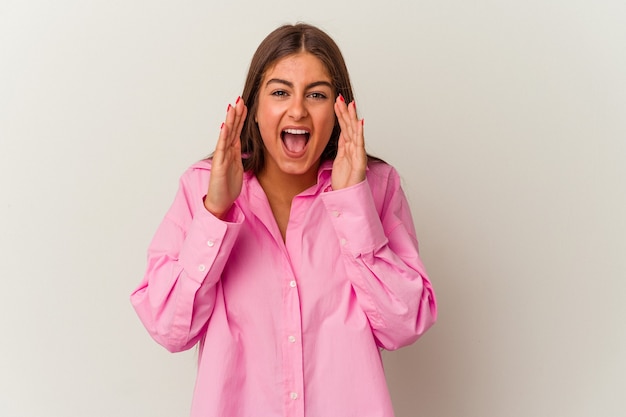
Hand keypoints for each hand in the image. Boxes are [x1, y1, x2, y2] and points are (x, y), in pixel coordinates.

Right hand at [204, 97, 247, 217]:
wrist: (220, 202)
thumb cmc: (228, 187)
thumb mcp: (238, 167)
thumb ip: (238, 155)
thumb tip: (242, 146)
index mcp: (232, 151)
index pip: (237, 130)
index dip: (241, 118)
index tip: (245, 105)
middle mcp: (226, 151)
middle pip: (232, 129)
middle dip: (236, 114)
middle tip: (240, 99)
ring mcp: (221, 157)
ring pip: (226, 135)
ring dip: (230, 120)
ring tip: (232, 107)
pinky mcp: (218, 165)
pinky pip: (222, 149)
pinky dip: (223, 137)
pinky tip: (225, 126)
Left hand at [332, 95, 366, 189]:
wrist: (347, 195)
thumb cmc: (344, 181)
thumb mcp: (339, 159)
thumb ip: (342, 146)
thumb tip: (342, 133)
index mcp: (348, 147)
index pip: (344, 127)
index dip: (341, 114)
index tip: (336, 102)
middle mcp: (354, 148)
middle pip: (349, 126)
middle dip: (345, 111)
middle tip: (341, 97)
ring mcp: (358, 153)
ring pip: (354, 131)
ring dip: (352, 117)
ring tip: (350, 104)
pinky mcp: (360, 160)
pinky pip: (359, 144)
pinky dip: (360, 133)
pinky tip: (359, 122)